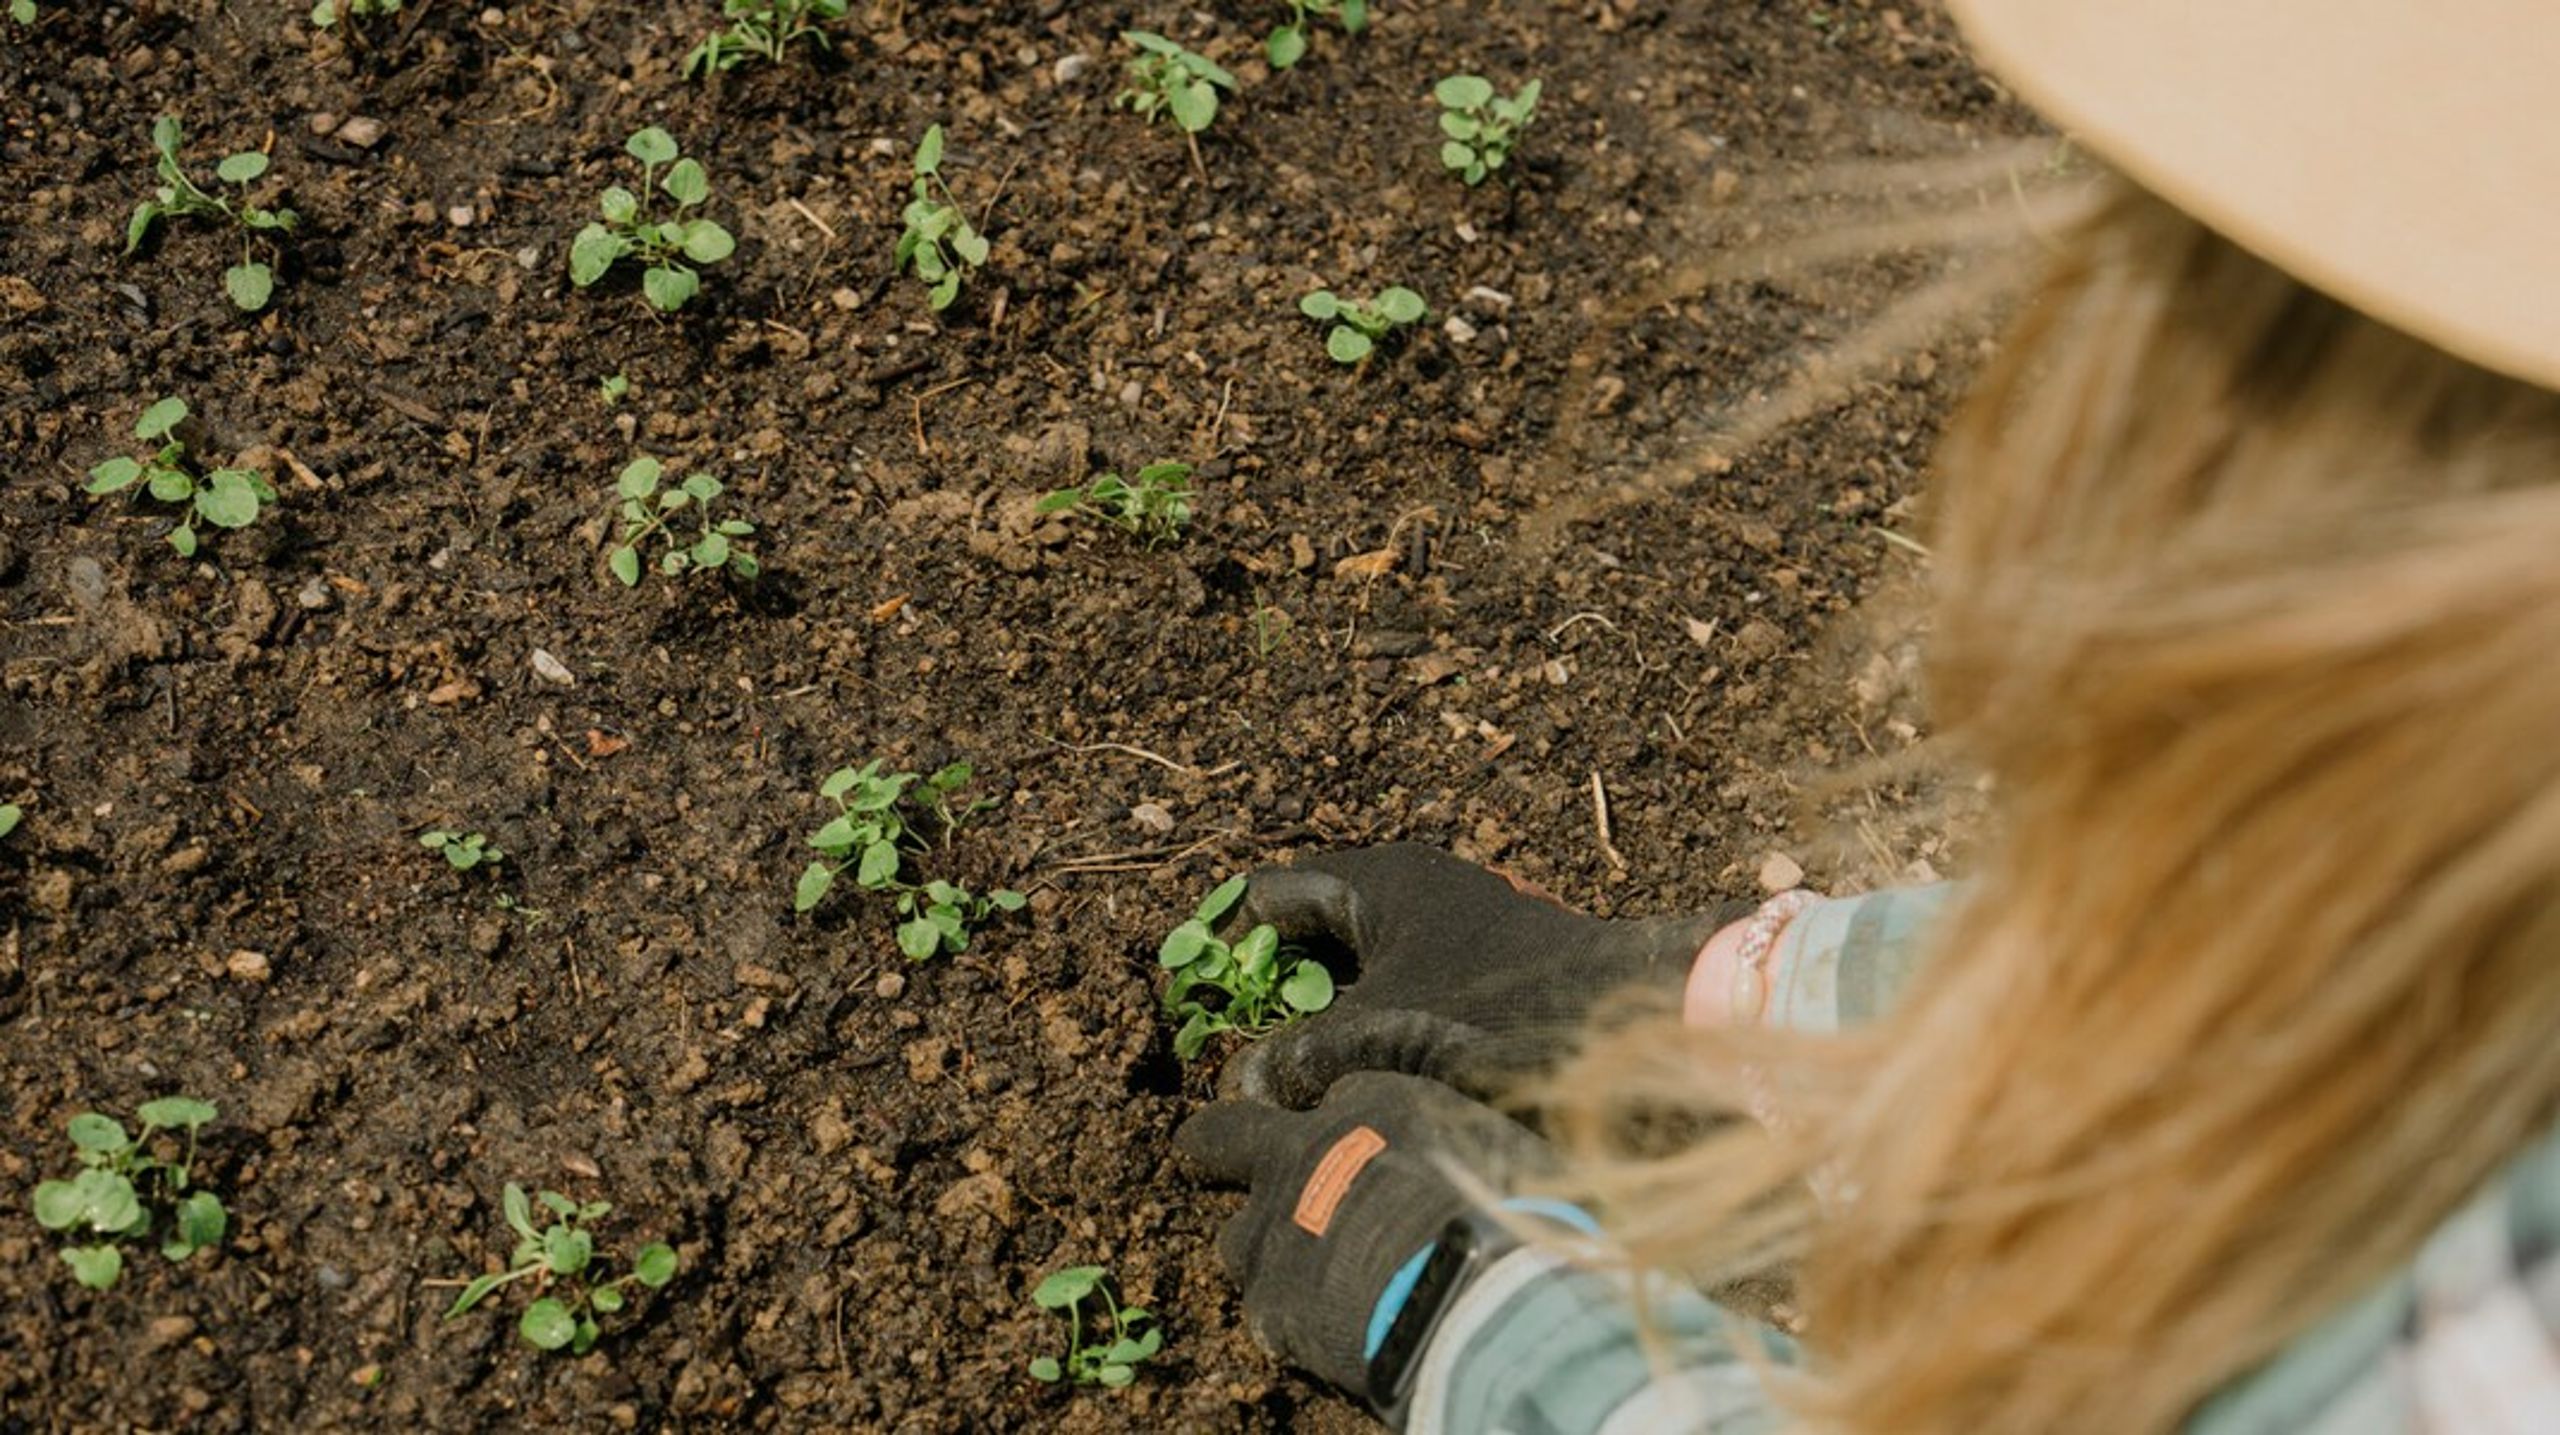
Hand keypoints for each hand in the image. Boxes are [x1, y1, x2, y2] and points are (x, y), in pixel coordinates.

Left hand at [1173, 1071, 1551, 1399]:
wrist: (1481, 1297)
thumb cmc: (1514, 1215)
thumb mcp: (1496, 1150)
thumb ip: (1457, 1142)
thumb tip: (1471, 1155)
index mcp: (1371, 1104)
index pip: (1336, 1095)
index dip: (1347, 1123)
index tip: (1363, 1146)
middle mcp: (1305, 1153)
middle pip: (1226, 1134)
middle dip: (1219, 1141)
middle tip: (1210, 1152)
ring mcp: (1276, 1230)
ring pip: (1236, 1235)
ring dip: (1262, 1248)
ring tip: (1304, 1279)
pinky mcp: (1271, 1302)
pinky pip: (1264, 1307)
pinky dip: (1290, 1317)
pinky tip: (1328, 1332)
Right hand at [1225, 844, 1748, 1105]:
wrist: (1640, 1018)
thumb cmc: (1509, 1012)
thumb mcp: (1384, 1036)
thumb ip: (1300, 1057)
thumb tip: (1241, 1083)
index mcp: (1381, 879)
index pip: (1268, 894)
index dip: (1220, 942)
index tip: (1184, 993)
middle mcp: (1413, 892)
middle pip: (1307, 931)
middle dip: (1264, 987)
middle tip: (1222, 1046)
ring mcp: (1451, 931)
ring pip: (1354, 969)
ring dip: (1315, 1017)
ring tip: (1274, 1076)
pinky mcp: (1481, 974)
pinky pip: (1395, 993)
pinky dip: (1363, 1029)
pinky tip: (1347, 1083)